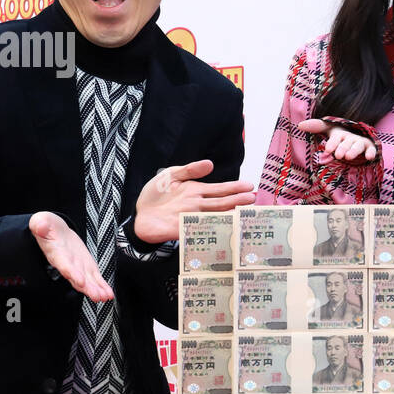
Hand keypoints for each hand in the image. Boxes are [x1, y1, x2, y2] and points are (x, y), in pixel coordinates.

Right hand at [29, 211, 112, 301]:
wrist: (55, 232)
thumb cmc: (48, 228)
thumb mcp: (42, 222)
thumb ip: (40, 224)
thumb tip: (38, 225)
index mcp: (56, 254)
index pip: (64, 265)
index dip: (72, 273)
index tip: (80, 281)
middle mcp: (67, 264)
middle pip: (77, 278)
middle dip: (87, 288)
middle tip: (97, 295)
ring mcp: (78, 267)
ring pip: (87, 281)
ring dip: (96, 290)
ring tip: (104, 297)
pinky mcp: (86, 267)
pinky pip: (94, 278)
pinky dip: (101, 286)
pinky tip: (108, 293)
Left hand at [133, 160, 256, 243]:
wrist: (140, 213)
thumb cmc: (156, 194)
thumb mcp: (171, 175)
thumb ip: (189, 170)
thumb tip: (210, 164)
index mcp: (196, 191)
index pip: (219, 189)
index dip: (234, 188)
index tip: (250, 186)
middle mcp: (197, 205)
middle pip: (220, 202)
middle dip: (237, 200)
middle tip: (253, 198)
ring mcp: (190, 218)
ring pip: (213, 215)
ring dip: (228, 214)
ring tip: (243, 212)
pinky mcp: (180, 229)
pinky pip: (197, 229)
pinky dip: (208, 230)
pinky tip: (219, 230)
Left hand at [298, 119, 377, 161]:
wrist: (358, 136)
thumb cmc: (340, 137)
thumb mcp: (329, 131)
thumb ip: (316, 127)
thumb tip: (299, 125)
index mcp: (339, 133)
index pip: (336, 136)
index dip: (332, 142)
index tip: (327, 149)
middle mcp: (350, 137)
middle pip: (346, 142)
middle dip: (342, 148)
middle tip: (338, 155)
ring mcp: (360, 142)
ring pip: (358, 145)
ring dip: (354, 150)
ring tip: (348, 157)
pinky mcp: (369, 148)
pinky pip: (371, 149)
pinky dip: (371, 152)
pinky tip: (369, 157)